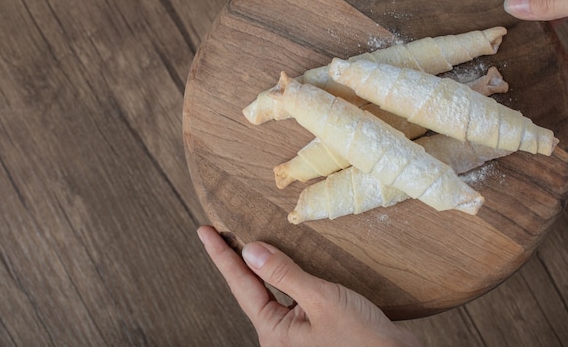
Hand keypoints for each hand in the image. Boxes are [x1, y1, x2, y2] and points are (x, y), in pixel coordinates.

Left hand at [197, 225, 419, 346]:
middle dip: (236, 260)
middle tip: (219, 231)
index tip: (204, 231)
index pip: (241, 284)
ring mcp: (297, 335)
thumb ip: (285, 274)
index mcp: (275, 333)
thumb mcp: (322, 300)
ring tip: (245, 242)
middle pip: (252, 289)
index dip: (221, 254)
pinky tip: (286, 264)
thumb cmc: (363, 340)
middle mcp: (281, 336)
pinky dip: (285, 277)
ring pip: (272, 292)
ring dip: (261, 267)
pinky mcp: (315, 330)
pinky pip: (291, 298)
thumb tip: (251, 251)